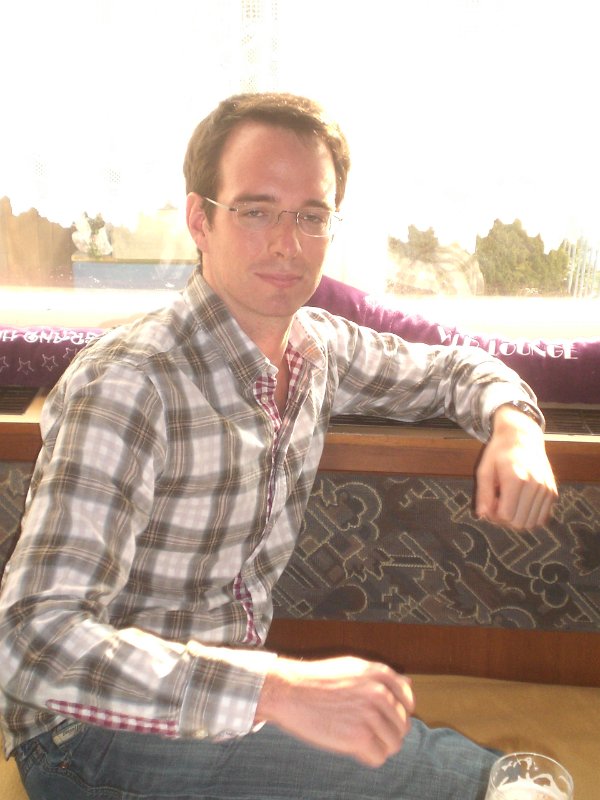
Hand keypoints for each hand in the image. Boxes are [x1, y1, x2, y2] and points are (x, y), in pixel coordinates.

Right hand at [255, 655, 414, 766]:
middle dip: (387, 731)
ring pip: (394, 744)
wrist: (289, 690)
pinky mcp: (359, 737)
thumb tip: (408, 683)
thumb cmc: (316, 680)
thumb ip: (381, 676)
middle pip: (402, 725)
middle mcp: (379, 693)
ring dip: (379, 746)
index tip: (386, 719)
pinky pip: (379, 757)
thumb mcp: (353, 667)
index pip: (408, 700)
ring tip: (359, 740)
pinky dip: (368, 757)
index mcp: (379, 674)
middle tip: (366, 731)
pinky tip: (353, 748)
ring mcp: (370, 715)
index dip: (399, 712)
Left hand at [475, 403, 557, 528]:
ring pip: (531, 523)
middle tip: (498, 503)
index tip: (490, 503)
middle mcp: (535, 485)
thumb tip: (481, 515)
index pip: (506, 516)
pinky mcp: (553, 492)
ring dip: (517, 518)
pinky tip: (521, 503)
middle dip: (505, 519)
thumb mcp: (484, 469)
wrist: (523, 437)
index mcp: (515, 478)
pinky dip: (529, 516)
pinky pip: (541, 518)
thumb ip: (483, 493)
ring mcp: (546, 489)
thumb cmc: (499, 453)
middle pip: (519, 523)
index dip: (494, 515)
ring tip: (509, 501)